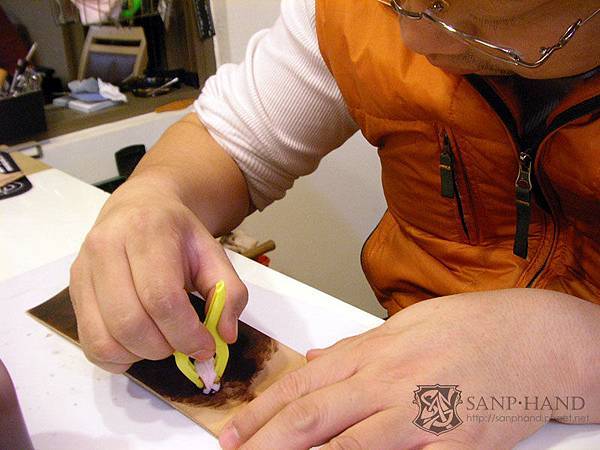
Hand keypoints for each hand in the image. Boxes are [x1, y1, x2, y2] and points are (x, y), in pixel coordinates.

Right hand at [69, 177, 246, 372]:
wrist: (140, 208)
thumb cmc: (178, 235)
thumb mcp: (214, 254)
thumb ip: (230, 292)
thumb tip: (225, 335)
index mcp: (146, 232)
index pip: (161, 298)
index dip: (186, 333)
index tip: (205, 346)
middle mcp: (106, 248)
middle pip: (130, 322)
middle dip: (164, 347)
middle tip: (183, 345)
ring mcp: (84, 270)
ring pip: (105, 338)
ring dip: (141, 355)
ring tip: (162, 342)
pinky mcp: (73, 290)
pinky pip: (89, 342)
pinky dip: (116, 357)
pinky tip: (139, 345)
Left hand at [219, 289, 597, 449]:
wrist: (539, 338)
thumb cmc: (474, 327)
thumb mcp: (408, 324)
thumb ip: (359, 346)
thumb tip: (318, 360)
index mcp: (378, 352)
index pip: (306, 383)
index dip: (265, 409)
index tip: (233, 429)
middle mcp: (392, 381)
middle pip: (316, 414)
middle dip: (268, 438)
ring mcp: (423, 415)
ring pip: (350, 444)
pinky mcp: (456, 445)